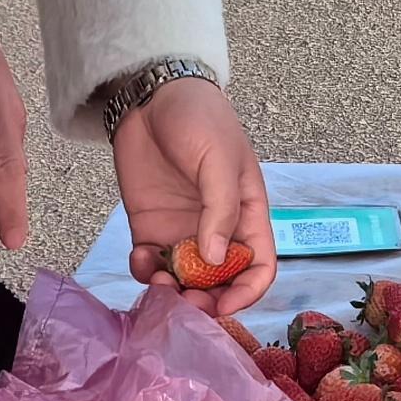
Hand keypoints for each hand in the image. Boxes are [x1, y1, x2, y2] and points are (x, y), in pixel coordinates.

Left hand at [116, 74, 273, 314]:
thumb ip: (220, 210)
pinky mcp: (151, 228)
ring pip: (185, 281)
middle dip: (206, 299)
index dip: (246, 292)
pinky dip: (146, 272)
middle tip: (185, 303)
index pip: (259, 267)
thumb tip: (216, 260)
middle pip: (221, 282)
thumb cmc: (199, 119)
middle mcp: (218, 230)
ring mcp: (183, 231)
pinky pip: (152, 265)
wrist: (150, 95)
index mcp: (247, 215)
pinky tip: (141, 260)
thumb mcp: (218, 160)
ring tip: (159, 285)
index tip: (223, 305)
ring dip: (174, 292)